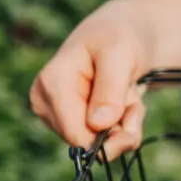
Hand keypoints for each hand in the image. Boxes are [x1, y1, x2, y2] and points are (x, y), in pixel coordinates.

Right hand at [29, 0, 148, 159]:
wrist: (119, 37)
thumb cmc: (118, 40)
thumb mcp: (120, 56)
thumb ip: (110, 90)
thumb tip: (98, 125)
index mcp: (52, 84)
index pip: (76, 135)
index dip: (109, 139)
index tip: (134, 118)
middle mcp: (46, 103)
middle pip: (90, 143)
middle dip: (122, 126)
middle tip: (131, 97)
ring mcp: (55, 115)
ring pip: (101, 143)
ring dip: (125, 123)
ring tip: (126, 93)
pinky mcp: (70, 122)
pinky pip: (105, 140)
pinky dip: (123, 124)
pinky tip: (122, 100)